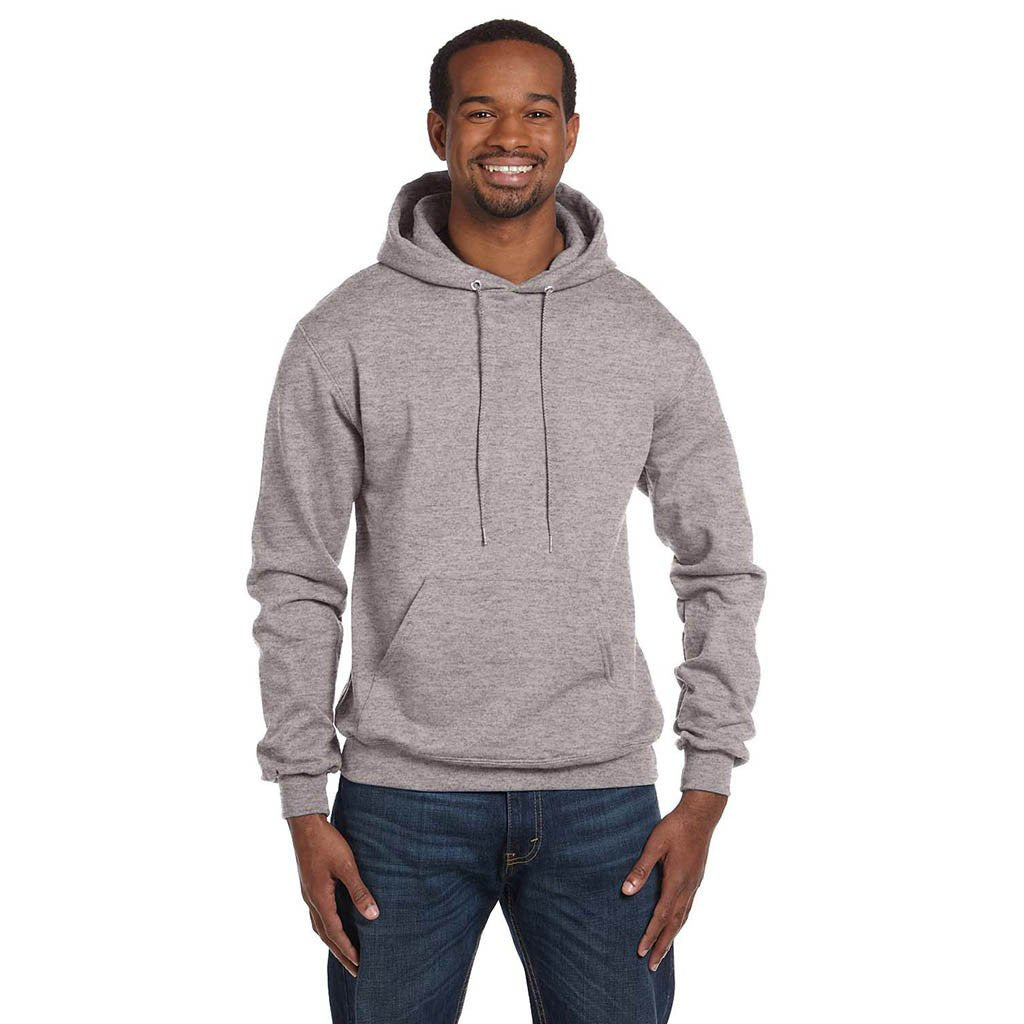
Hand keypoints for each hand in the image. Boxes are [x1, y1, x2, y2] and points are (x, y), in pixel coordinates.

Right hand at [288, 813, 379, 977]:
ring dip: (333, 941)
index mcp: (319, 898)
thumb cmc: (327, 842)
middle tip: (355, 970)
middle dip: (340, 953)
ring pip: (319, 926)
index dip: (348, 949)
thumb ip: (359, 891)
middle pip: (325, 935)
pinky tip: (335, 924)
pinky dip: (327, 927)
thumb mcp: (346, 866)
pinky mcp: (309, 886)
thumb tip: (373, 916)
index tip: (359, 965)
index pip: (335, 932)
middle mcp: (311, 900)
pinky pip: (318, 915)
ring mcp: (308, 894)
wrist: (305, 824)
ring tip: (346, 953)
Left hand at [621, 789, 726, 970]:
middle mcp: (687, 887)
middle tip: (652, 966)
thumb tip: (627, 892)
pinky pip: (688, 908)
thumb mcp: (654, 845)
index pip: (661, 916)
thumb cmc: (675, 827)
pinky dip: (680, 922)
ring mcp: (694, 884)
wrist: (701, 815)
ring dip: (672, 937)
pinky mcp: (696, 879)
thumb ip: (641, 868)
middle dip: (662, 945)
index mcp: (676, 881)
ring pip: (683, 918)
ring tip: (663, 952)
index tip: (641, 952)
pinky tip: (676, 923)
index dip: (650, 935)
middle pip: (674, 924)